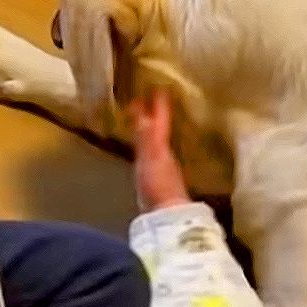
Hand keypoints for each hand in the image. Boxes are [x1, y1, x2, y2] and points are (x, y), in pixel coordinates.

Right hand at [130, 87, 190, 211]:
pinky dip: (144, 153)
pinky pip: (149, 161)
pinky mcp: (155, 188)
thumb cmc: (160, 186)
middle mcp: (164, 157)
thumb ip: (145, 133)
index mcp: (163, 147)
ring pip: (155, 145)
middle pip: (159, 131)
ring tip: (139, 125)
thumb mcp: (151, 155)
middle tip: (144, 103)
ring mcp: (161, 173)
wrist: (166, 220)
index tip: (158, 86)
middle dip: (153, 117)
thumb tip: (139, 104)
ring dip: (148, 134)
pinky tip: (141, 158)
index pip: (161, 120)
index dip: (160, 105)